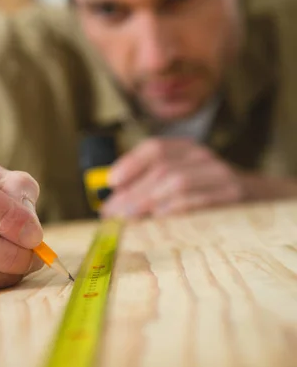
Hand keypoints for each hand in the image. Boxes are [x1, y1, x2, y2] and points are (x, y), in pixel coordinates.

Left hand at [102, 138, 244, 217]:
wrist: (256, 198)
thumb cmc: (206, 193)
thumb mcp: (180, 180)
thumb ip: (148, 187)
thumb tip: (112, 204)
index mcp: (186, 149)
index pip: (155, 148)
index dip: (130, 163)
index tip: (111, 182)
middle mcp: (202, 156)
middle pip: (161, 168)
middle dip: (133, 192)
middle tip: (113, 214)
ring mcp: (218, 174)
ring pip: (177, 181)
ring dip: (149, 200)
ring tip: (130, 218)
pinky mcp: (232, 195)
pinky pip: (199, 200)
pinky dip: (176, 208)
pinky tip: (159, 218)